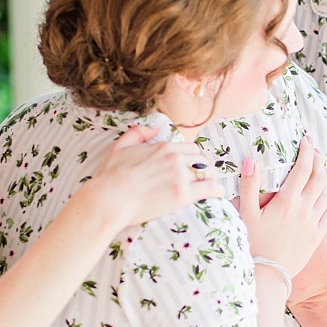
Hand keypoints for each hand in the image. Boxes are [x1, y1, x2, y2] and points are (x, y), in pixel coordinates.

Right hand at [87, 125, 221, 227]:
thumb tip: (155, 128)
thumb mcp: (120, 147)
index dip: (192, 158)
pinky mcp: (183, 194)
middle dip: (201, 169)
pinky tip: (217, 195)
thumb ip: (138, 133)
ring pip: (208, 172)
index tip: (190, 167)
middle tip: (199, 179)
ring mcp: (180, 175)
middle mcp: (175, 158)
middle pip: (201, 160)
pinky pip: (211, 188)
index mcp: (163, 147)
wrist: (110, 199)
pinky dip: (217, 191)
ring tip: (208, 188)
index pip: (191, 148)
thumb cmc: (111, 176)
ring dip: (209, 179)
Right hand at [237, 139, 326, 279]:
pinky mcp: (317, 236)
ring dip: (326, 177)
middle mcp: (304, 210)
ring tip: (320, 168)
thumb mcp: (245, 214)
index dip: (306, 153)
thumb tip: (250, 162)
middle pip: (318, 178)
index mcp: (287, 202)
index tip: (305, 141)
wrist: (267, 275)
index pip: (302, 170)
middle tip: (313, 150)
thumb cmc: (252, 244)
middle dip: (318, 160)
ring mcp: (313, 223)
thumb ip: (248, 187)